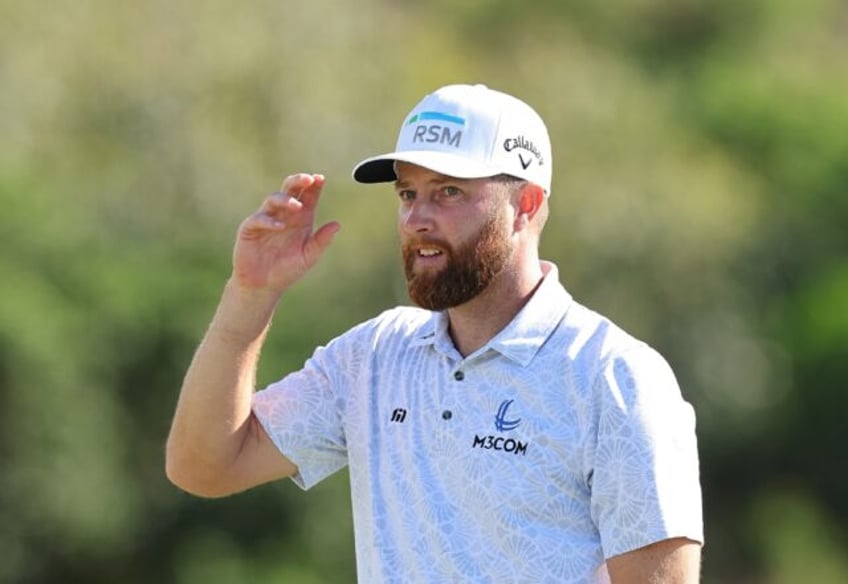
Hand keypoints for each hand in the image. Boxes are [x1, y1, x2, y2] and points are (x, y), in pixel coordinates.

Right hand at [232, 173, 339, 292]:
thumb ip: (321, 241)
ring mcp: (266, 220)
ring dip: (285, 200)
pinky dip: (269, 221)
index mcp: (300, 219)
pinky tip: (280, 227)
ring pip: (273, 200)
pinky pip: (258, 219)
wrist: (264, 287)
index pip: (308, 197)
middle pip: (289, 190)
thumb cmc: (287, 271)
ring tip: (296, 206)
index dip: (314, 187)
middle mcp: (283, 215)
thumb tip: (337, 224)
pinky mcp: (250, 229)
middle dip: (298, 182)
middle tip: (308, 179)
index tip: (320, 179)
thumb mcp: (308, 257)